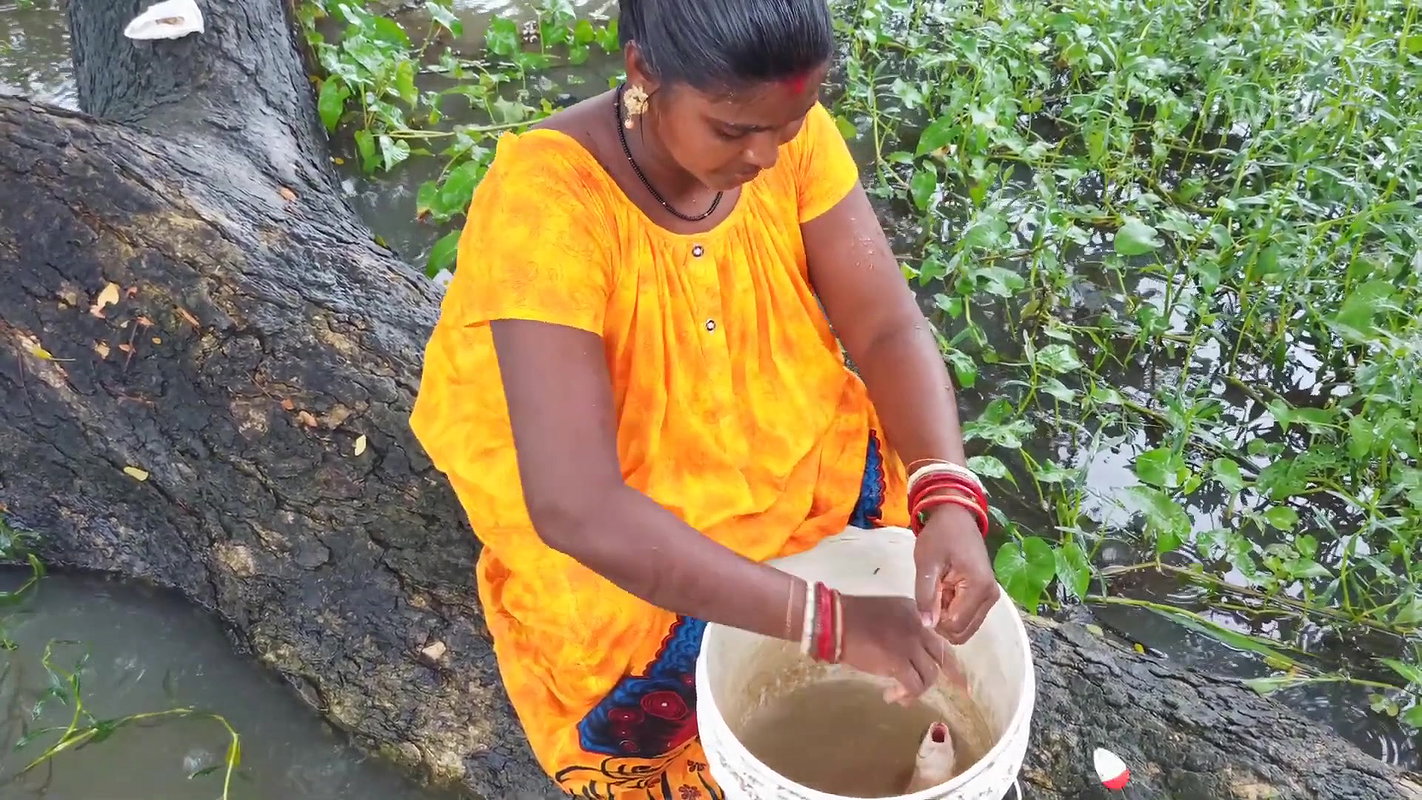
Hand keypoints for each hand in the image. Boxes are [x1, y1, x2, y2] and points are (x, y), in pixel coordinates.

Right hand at [838, 594, 950, 703]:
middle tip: (963, 689)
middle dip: (955, 675)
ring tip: (901, 696)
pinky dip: (905, 696)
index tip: (956, 668)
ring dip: (917, 690)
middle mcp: (919, 627)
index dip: (948, 654)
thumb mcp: (888, 614)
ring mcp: (911, 644)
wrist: (835, 620)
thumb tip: (909, 654)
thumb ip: (904, 629)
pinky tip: (892, 697)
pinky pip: (914, 686)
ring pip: (930, 675)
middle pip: (943, 655)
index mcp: (917, 613)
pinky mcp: (899, 662)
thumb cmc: (852, 616)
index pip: (939, 636)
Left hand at [914, 505, 997, 644]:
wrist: (956, 517)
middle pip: (963, 631)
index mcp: (979, 587)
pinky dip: (954, 609)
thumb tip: (927, 625)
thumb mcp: (927, 564)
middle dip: (942, 620)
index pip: (955, 625)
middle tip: (932, 594)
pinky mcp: (987, 596)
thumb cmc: (940, 536)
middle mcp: (991, 596)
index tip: (927, 597)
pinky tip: (947, 590)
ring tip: (940, 589)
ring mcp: (991, 597)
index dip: (935, 619)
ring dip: (947, 614)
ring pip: (965, 627)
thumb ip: (926, 596)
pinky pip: (968, 617)